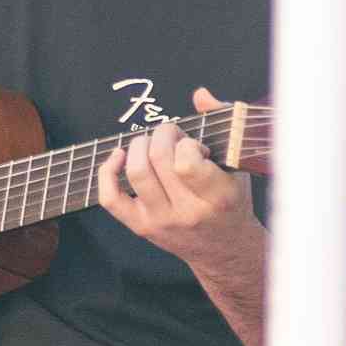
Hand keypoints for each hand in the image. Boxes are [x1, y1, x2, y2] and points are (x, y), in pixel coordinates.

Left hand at [96, 86, 257, 269]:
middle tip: (171, 134)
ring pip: (136, 174)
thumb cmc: (233, 202)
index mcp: (218, 196)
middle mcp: (188, 212)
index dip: (186, 143)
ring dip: (139, 146)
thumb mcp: (238, 166)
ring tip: (151, 143)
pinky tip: (119, 155)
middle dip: (162, 134)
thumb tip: (200, 94)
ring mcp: (161, 221)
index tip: (194, 143)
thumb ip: (223, 125)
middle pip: (158, 161)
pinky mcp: (141, 227)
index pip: (187, 164)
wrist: (225, 250)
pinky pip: (111, 199)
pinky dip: (107, 171)